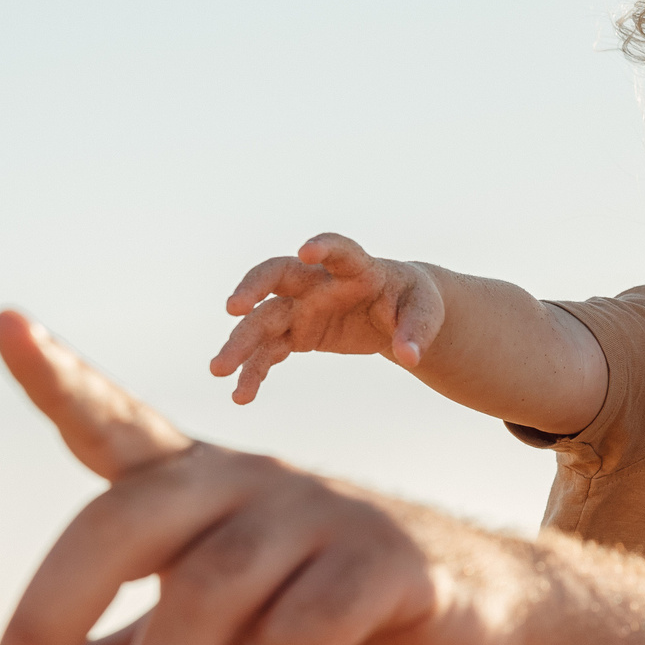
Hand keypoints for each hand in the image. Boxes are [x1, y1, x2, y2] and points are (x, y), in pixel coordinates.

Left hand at [0, 311, 534, 644]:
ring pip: (208, 594)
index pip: (116, 423)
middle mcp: (251, 480)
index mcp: (196, 486)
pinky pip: (301, 633)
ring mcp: (323, 513)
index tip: (3, 323)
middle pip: (125, 523)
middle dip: (49, 616)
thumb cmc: (313, 629)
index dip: (60, 378)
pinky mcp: (390, 563)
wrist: (480, 631)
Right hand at [211, 232, 446, 402]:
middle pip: (276, 276)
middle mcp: (318, 282)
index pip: (338, 250)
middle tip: (232, 309)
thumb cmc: (412, 302)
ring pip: (263, 320)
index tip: (307, 251)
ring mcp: (302, 307)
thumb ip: (417, 331)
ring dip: (240, 343)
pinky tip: (242, 396)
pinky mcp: (297, 333)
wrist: (398, 314)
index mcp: (356, 267)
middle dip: (253, 288)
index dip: (324, 248)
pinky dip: (254, 372)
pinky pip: (269, 352)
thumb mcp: (426, 312)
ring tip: (218, 371)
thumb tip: (409, 357)